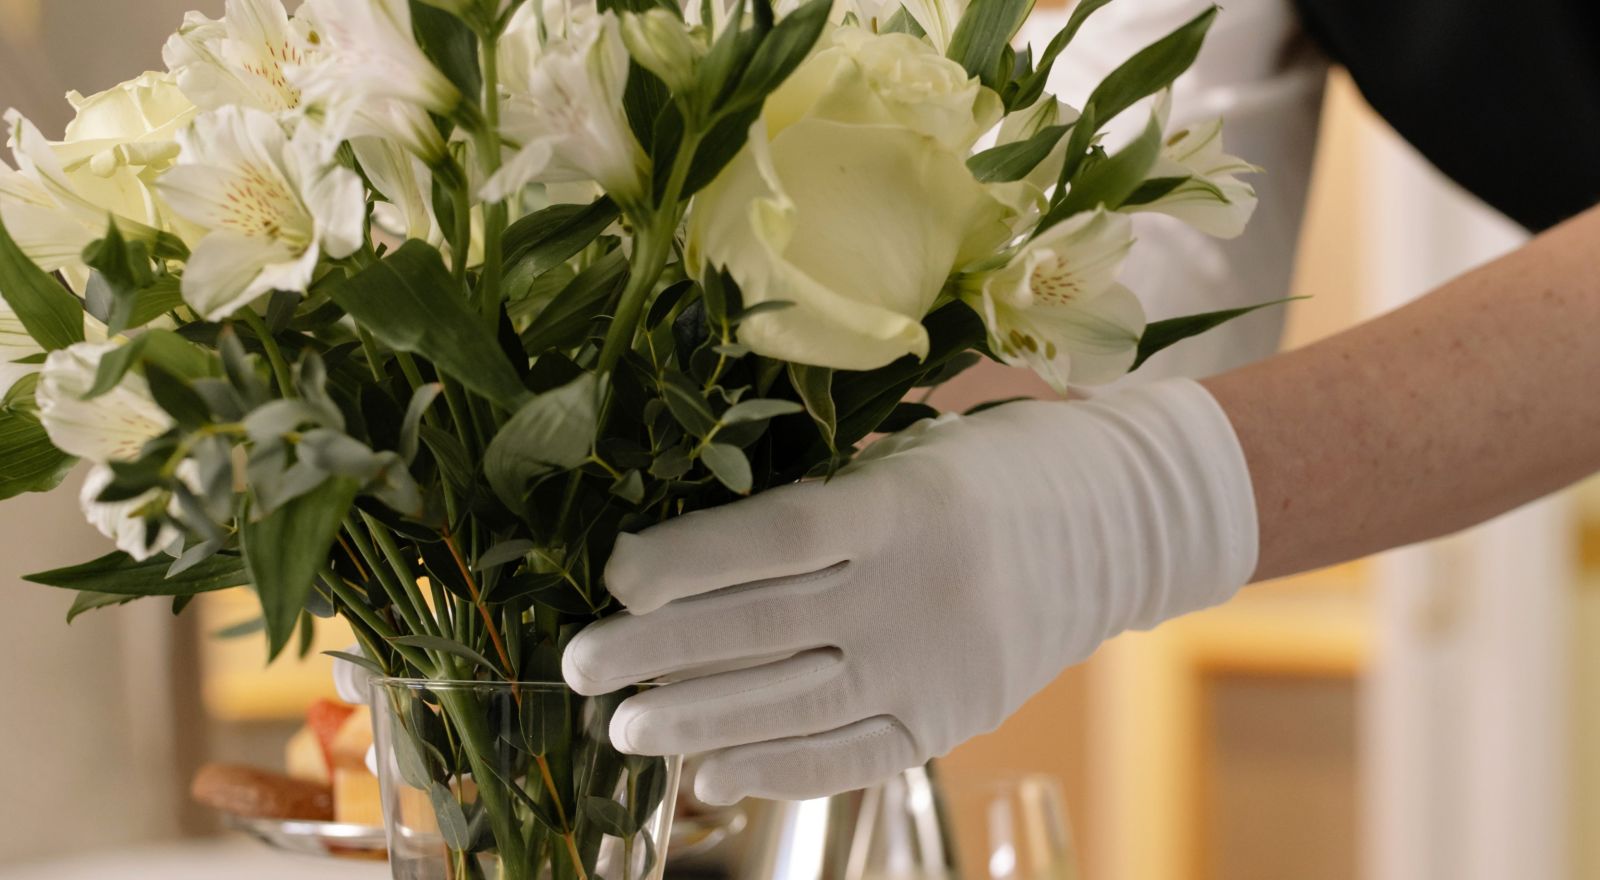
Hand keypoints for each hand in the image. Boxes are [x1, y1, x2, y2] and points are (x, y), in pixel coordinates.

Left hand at [563, 379, 1257, 803]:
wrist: (1119, 522)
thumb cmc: (992, 466)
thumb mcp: (908, 453)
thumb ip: (818, 500)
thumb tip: (688, 556)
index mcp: (908, 504)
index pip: (775, 541)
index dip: (686, 564)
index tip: (615, 576)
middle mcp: (923, 590)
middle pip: (768, 629)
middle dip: (661, 652)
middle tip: (580, 667)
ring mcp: (942, 664)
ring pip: (799, 703)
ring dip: (700, 720)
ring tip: (624, 729)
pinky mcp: (956, 717)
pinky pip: (856, 757)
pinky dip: (779, 770)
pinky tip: (711, 774)